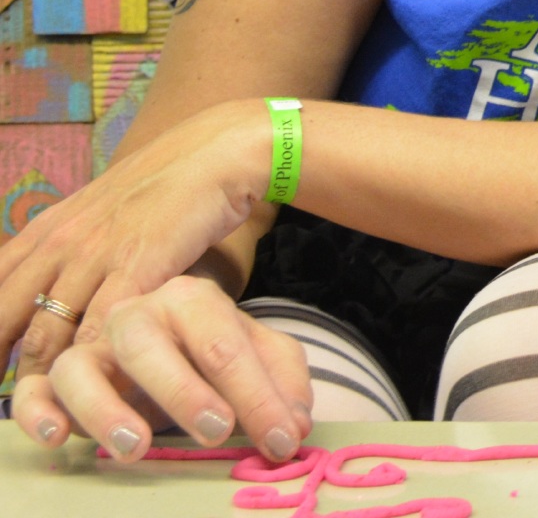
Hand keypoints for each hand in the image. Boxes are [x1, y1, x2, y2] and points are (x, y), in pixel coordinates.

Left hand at [0, 99, 269, 386]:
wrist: (216, 152)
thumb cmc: (165, 185)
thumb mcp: (99, 209)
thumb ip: (71, 247)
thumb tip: (55, 292)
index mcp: (47, 229)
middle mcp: (60, 243)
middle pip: (9, 320)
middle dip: (3, 367)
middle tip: (16, 402)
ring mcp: (96, 255)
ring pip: (50, 335)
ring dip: (48, 379)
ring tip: (56, 413)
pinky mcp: (139, 266)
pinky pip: (104, 329)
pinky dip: (97, 364)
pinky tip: (103, 387)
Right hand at [11, 275, 311, 462]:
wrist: (169, 335)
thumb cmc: (212, 350)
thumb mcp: (259, 354)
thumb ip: (283, 383)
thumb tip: (293, 426)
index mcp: (194, 300)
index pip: (226, 344)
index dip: (257, 394)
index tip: (280, 439)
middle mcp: (138, 313)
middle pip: (150, 344)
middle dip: (184, 390)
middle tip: (217, 431)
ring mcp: (94, 345)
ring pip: (80, 365)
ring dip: (106, 408)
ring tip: (137, 447)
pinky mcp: (58, 377)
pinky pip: (34, 388)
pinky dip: (37, 411)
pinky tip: (59, 436)